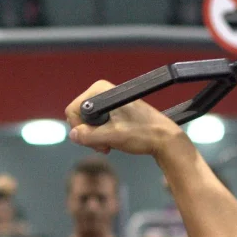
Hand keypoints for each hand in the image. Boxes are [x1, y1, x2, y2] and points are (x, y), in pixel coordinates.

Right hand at [64, 80, 185, 155]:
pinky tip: (112, 141)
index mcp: (101, 90)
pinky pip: (97, 124)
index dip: (79, 128)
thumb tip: (73, 135)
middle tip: (103, 145)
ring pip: (87, 123)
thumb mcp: (111, 136)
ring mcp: (108, 101)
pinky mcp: (114, 110)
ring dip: (95, 137)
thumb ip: (89, 136)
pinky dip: (101, 135)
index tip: (92, 140)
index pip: (73, 110)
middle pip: (80, 117)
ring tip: (109, 144)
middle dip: (88, 134)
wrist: (163, 138)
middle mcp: (103, 92)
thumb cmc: (141, 134)